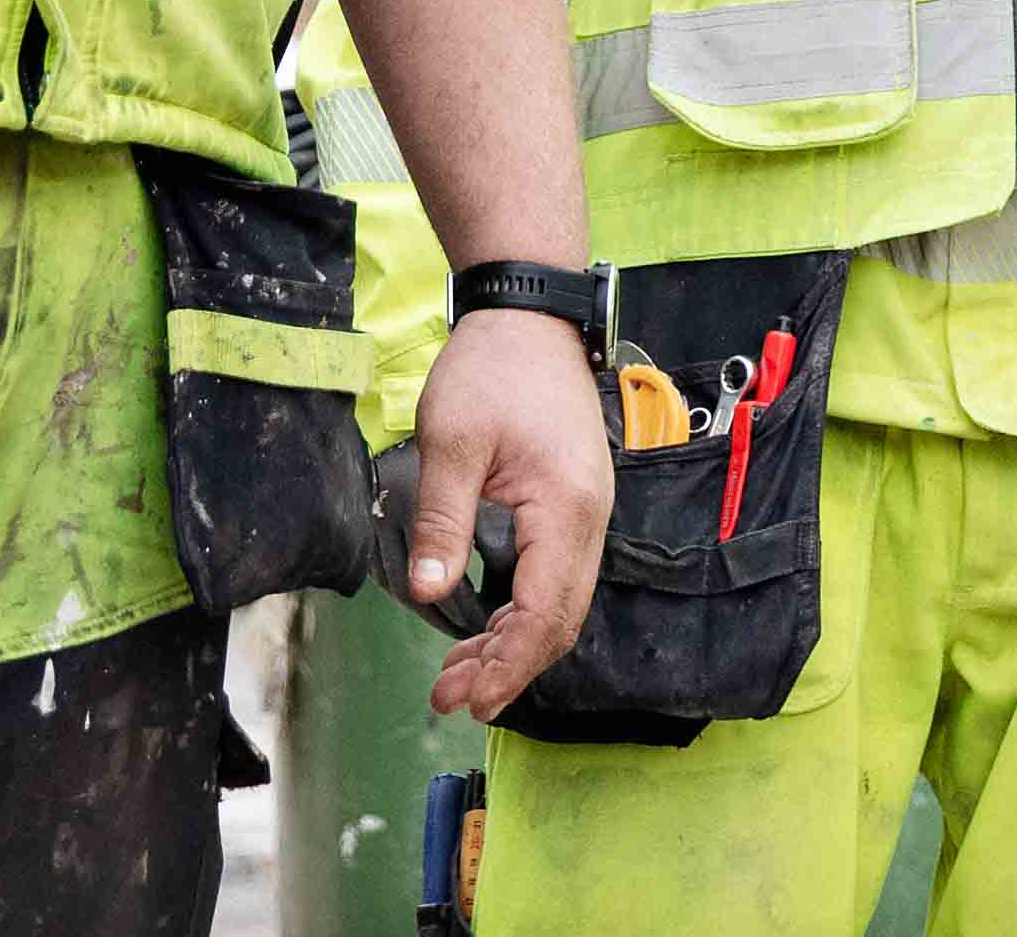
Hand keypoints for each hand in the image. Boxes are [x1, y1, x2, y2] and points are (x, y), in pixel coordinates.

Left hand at [404, 302, 617, 718]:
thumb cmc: (490, 369)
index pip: (545, 613)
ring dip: (511, 643)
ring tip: (455, 677)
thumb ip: (441, 521)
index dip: (510, 664)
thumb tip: (426, 593)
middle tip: (451, 698)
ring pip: (557, 603)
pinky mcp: (573, 505)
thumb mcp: (450, 441)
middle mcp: (590, 520)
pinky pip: (554, 576)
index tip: (471, 700)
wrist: (528, 315)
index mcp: (566, 509)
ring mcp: (587, 513)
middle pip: (559, 619)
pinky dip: (519, 611)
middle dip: (508, 666)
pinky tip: (482, 630)